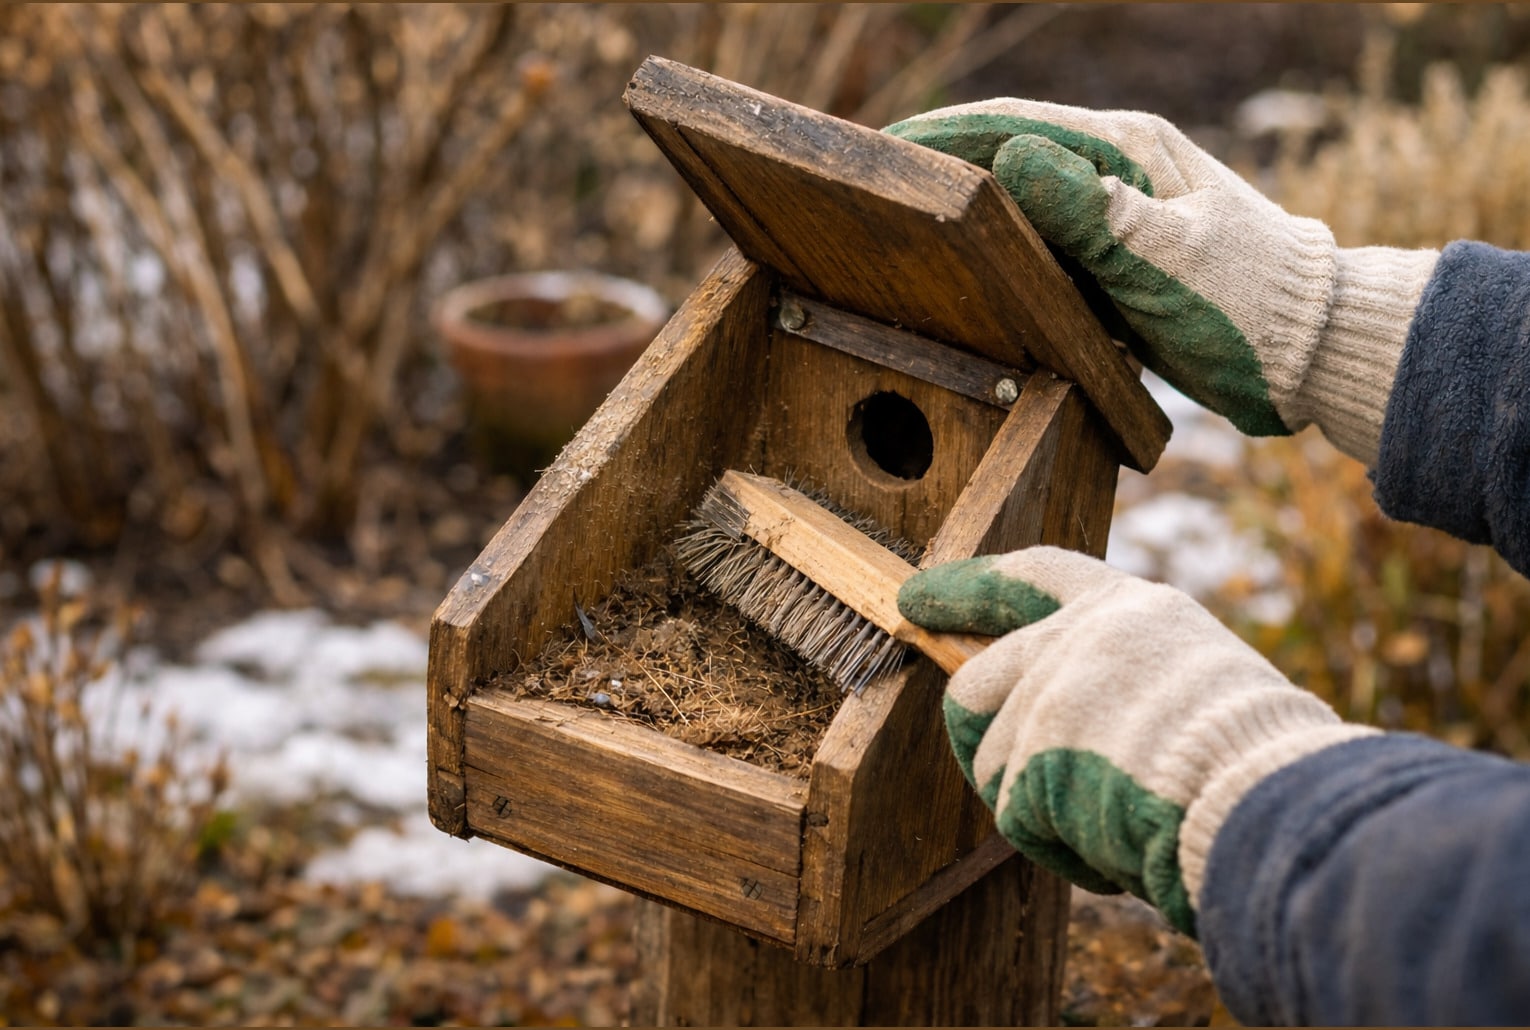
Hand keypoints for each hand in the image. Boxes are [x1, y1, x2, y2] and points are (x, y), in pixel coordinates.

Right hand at [886, 100, 1436, 463]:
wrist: (1315, 351)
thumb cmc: (1251, 302)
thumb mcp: (1166, 256)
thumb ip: (1089, 209)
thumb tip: (1009, 154)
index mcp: (1126, 149)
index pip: (1011, 123)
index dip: (941, 133)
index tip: (882, 146)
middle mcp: (1117, 171)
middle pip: (1008, 157)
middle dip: (944, 167)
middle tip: (880, 188)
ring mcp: (1119, 216)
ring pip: (1024, 205)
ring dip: (972, 212)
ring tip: (910, 228)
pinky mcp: (1122, 261)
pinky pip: (1047, 250)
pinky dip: (1007, 256)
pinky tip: (974, 276)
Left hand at [898, 546, 1374, 935]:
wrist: (1276, 805)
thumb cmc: (1259, 765)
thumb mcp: (1196, 683)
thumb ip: (1120, 679)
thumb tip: (1055, 716)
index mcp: (1133, 610)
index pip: (1034, 575)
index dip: (972, 587)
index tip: (918, 596)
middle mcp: (1083, 638)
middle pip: (979, 683)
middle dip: (987, 741)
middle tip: (1025, 783)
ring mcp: (1054, 692)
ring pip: (992, 764)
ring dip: (1040, 809)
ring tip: (1115, 820)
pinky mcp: (1037, 754)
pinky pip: (1017, 819)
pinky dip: (1059, 849)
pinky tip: (1117, 847)